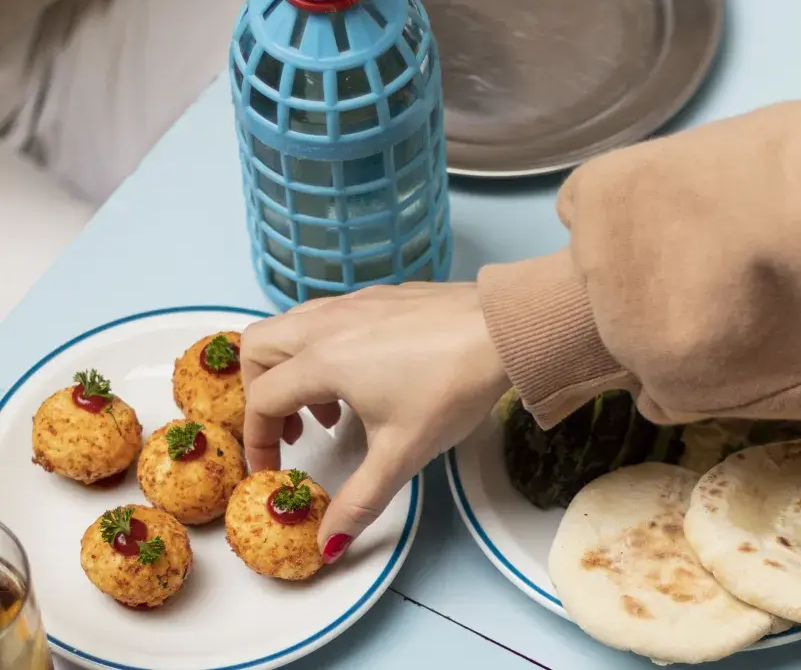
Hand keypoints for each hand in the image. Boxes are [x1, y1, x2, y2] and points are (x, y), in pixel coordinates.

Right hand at [240, 282, 509, 562]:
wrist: (504, 330)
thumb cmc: (451, 387)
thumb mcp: (403, 453)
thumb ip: (359, 500)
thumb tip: (327, 544)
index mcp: (323, 360)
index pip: (261, 399)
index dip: (257, 441)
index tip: (271, 471)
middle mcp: (328, 323)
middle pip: (258, 347)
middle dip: (259, 391)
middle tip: (291, 430)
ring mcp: (355, 302)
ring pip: (292, 325)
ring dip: (293, 368)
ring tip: (329, 409)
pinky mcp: (381, 295)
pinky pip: (329, 316)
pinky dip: (323, 347)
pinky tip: (365, 377)